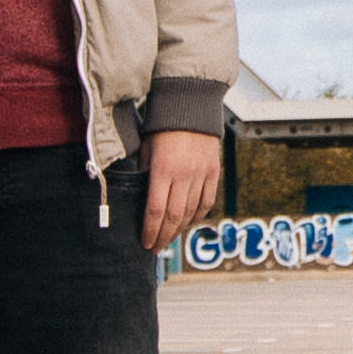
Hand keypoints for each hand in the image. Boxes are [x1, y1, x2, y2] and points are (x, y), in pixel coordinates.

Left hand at [138, 127, 224, 251]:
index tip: (145, 243)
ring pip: (190, 212)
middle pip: (173, 216)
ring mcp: (201, 174)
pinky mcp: (213, 171)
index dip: (150, 231)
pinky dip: (197, 216)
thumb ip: (144, 174)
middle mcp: (184, 174)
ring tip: (168, 238)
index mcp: (163, 169)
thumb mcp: (145, 149)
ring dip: (178, 229)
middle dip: (163, 236)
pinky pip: (206, 201)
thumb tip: (139, 200)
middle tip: (155, 248)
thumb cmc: (161, 126)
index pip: (155, 210)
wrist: (190, 104)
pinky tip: (188, 223)